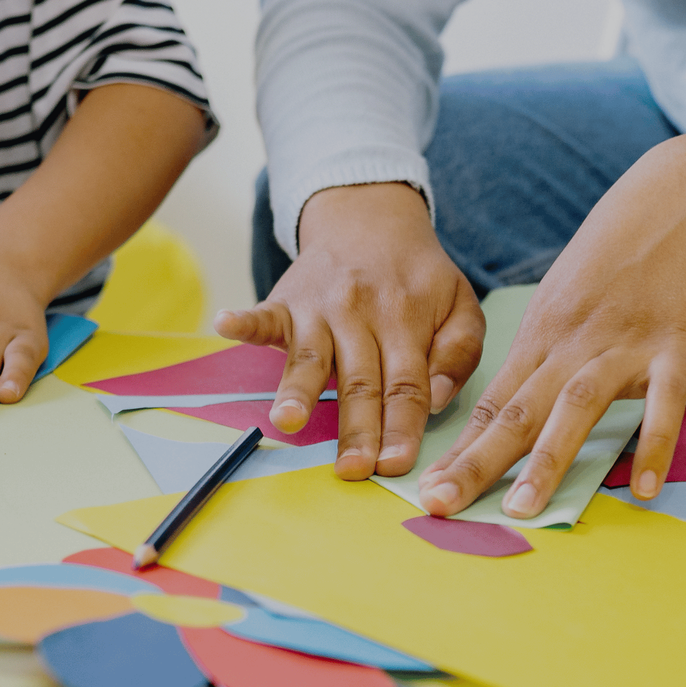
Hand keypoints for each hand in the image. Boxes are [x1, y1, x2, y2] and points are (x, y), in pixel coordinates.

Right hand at [214, 183, 484, 478]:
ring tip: (287, 420)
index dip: (401, 427)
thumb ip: (459, 351)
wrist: (371, 217)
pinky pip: (263, 314)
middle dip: (356, 428)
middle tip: (352, 468)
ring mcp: (320, 309)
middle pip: (360, 382)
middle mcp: (362, 316)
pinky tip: (225, 326)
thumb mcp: (460, 304)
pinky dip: (243, 321)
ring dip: (298, 390)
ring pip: (310, 358)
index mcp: (408, 322)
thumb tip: (437, 399)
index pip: (406, 385)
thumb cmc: (418, 276)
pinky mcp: (286, 301)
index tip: (396, 464)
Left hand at [420, 128, 685, 517]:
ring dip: (547, 460)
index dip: (458, 449)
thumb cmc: (616, 259)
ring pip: (576, 408)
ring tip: (524, 508)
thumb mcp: (562, 300)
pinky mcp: (678, 350)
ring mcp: (625, 347)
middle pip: (517, 411)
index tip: (426, 489)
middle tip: (441, 504)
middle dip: (477, 462)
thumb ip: (540, 358)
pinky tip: (647, 487)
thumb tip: (505, 412)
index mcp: (541, 336)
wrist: (679, 202)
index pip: (491, 403)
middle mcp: (573, 345)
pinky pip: (664, 404)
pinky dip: (655, 444)